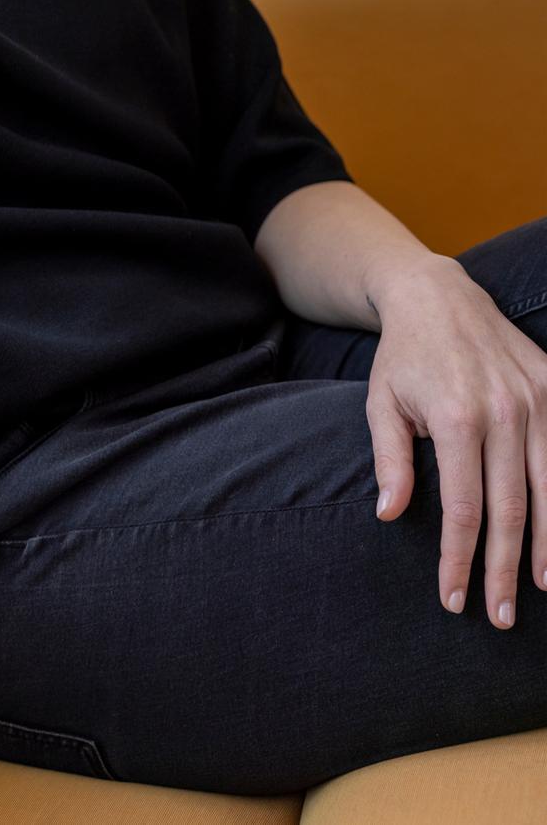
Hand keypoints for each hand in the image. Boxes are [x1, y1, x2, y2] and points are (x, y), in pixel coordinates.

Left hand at [367, 254, 546, 627]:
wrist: (438, 295)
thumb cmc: (403, 357)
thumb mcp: (382, 404)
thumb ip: (391, 461)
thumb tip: (390, 516)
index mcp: (456, 419)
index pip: (463, 509)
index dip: (460, 559)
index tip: (454, 599)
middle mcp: (503, 412)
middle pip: (511, 510)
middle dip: (504, 570)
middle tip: (501, 617)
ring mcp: (536, 401)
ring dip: (546, 546)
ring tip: (539, 588)